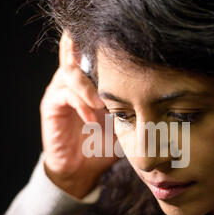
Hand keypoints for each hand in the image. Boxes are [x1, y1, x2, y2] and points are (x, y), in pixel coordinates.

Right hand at [40, 30, 119, 198]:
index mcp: (90, 77)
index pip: (94, 49)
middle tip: (113, 61)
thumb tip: (162, 93)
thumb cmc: (104, 142)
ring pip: (71, 72)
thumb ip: (133, 103)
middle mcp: (73, 78)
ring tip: (102, 104)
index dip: (106, 44)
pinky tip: (92, 119)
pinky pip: (65, 95)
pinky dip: (81, 104)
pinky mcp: (51, 105)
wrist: (81, 170)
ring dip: (89, 86)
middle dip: (93, 52)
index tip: (127, 47)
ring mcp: (60, 89)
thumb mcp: (124, 121)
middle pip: (75, 48)